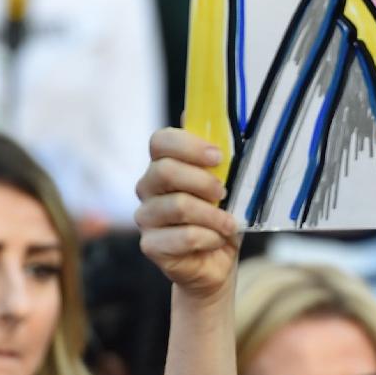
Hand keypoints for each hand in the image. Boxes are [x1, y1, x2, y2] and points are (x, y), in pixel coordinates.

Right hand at [135, 128, 241, 300]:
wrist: (217, 261)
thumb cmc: (221, 215)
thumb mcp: (228, 182)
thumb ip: (216, 154)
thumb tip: (197, 113)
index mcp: (163, 164)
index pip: (160, 141)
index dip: (188, 145)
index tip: (218, 156)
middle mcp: (148, 187)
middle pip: (165, 171)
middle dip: (202, 180)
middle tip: (224, 192)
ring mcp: (146, 217)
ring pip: (177, 206)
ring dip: (212, 215)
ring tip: (229, 223)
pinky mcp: (150, 245)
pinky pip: (182, 237)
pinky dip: (208, 238)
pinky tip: (217, 240)